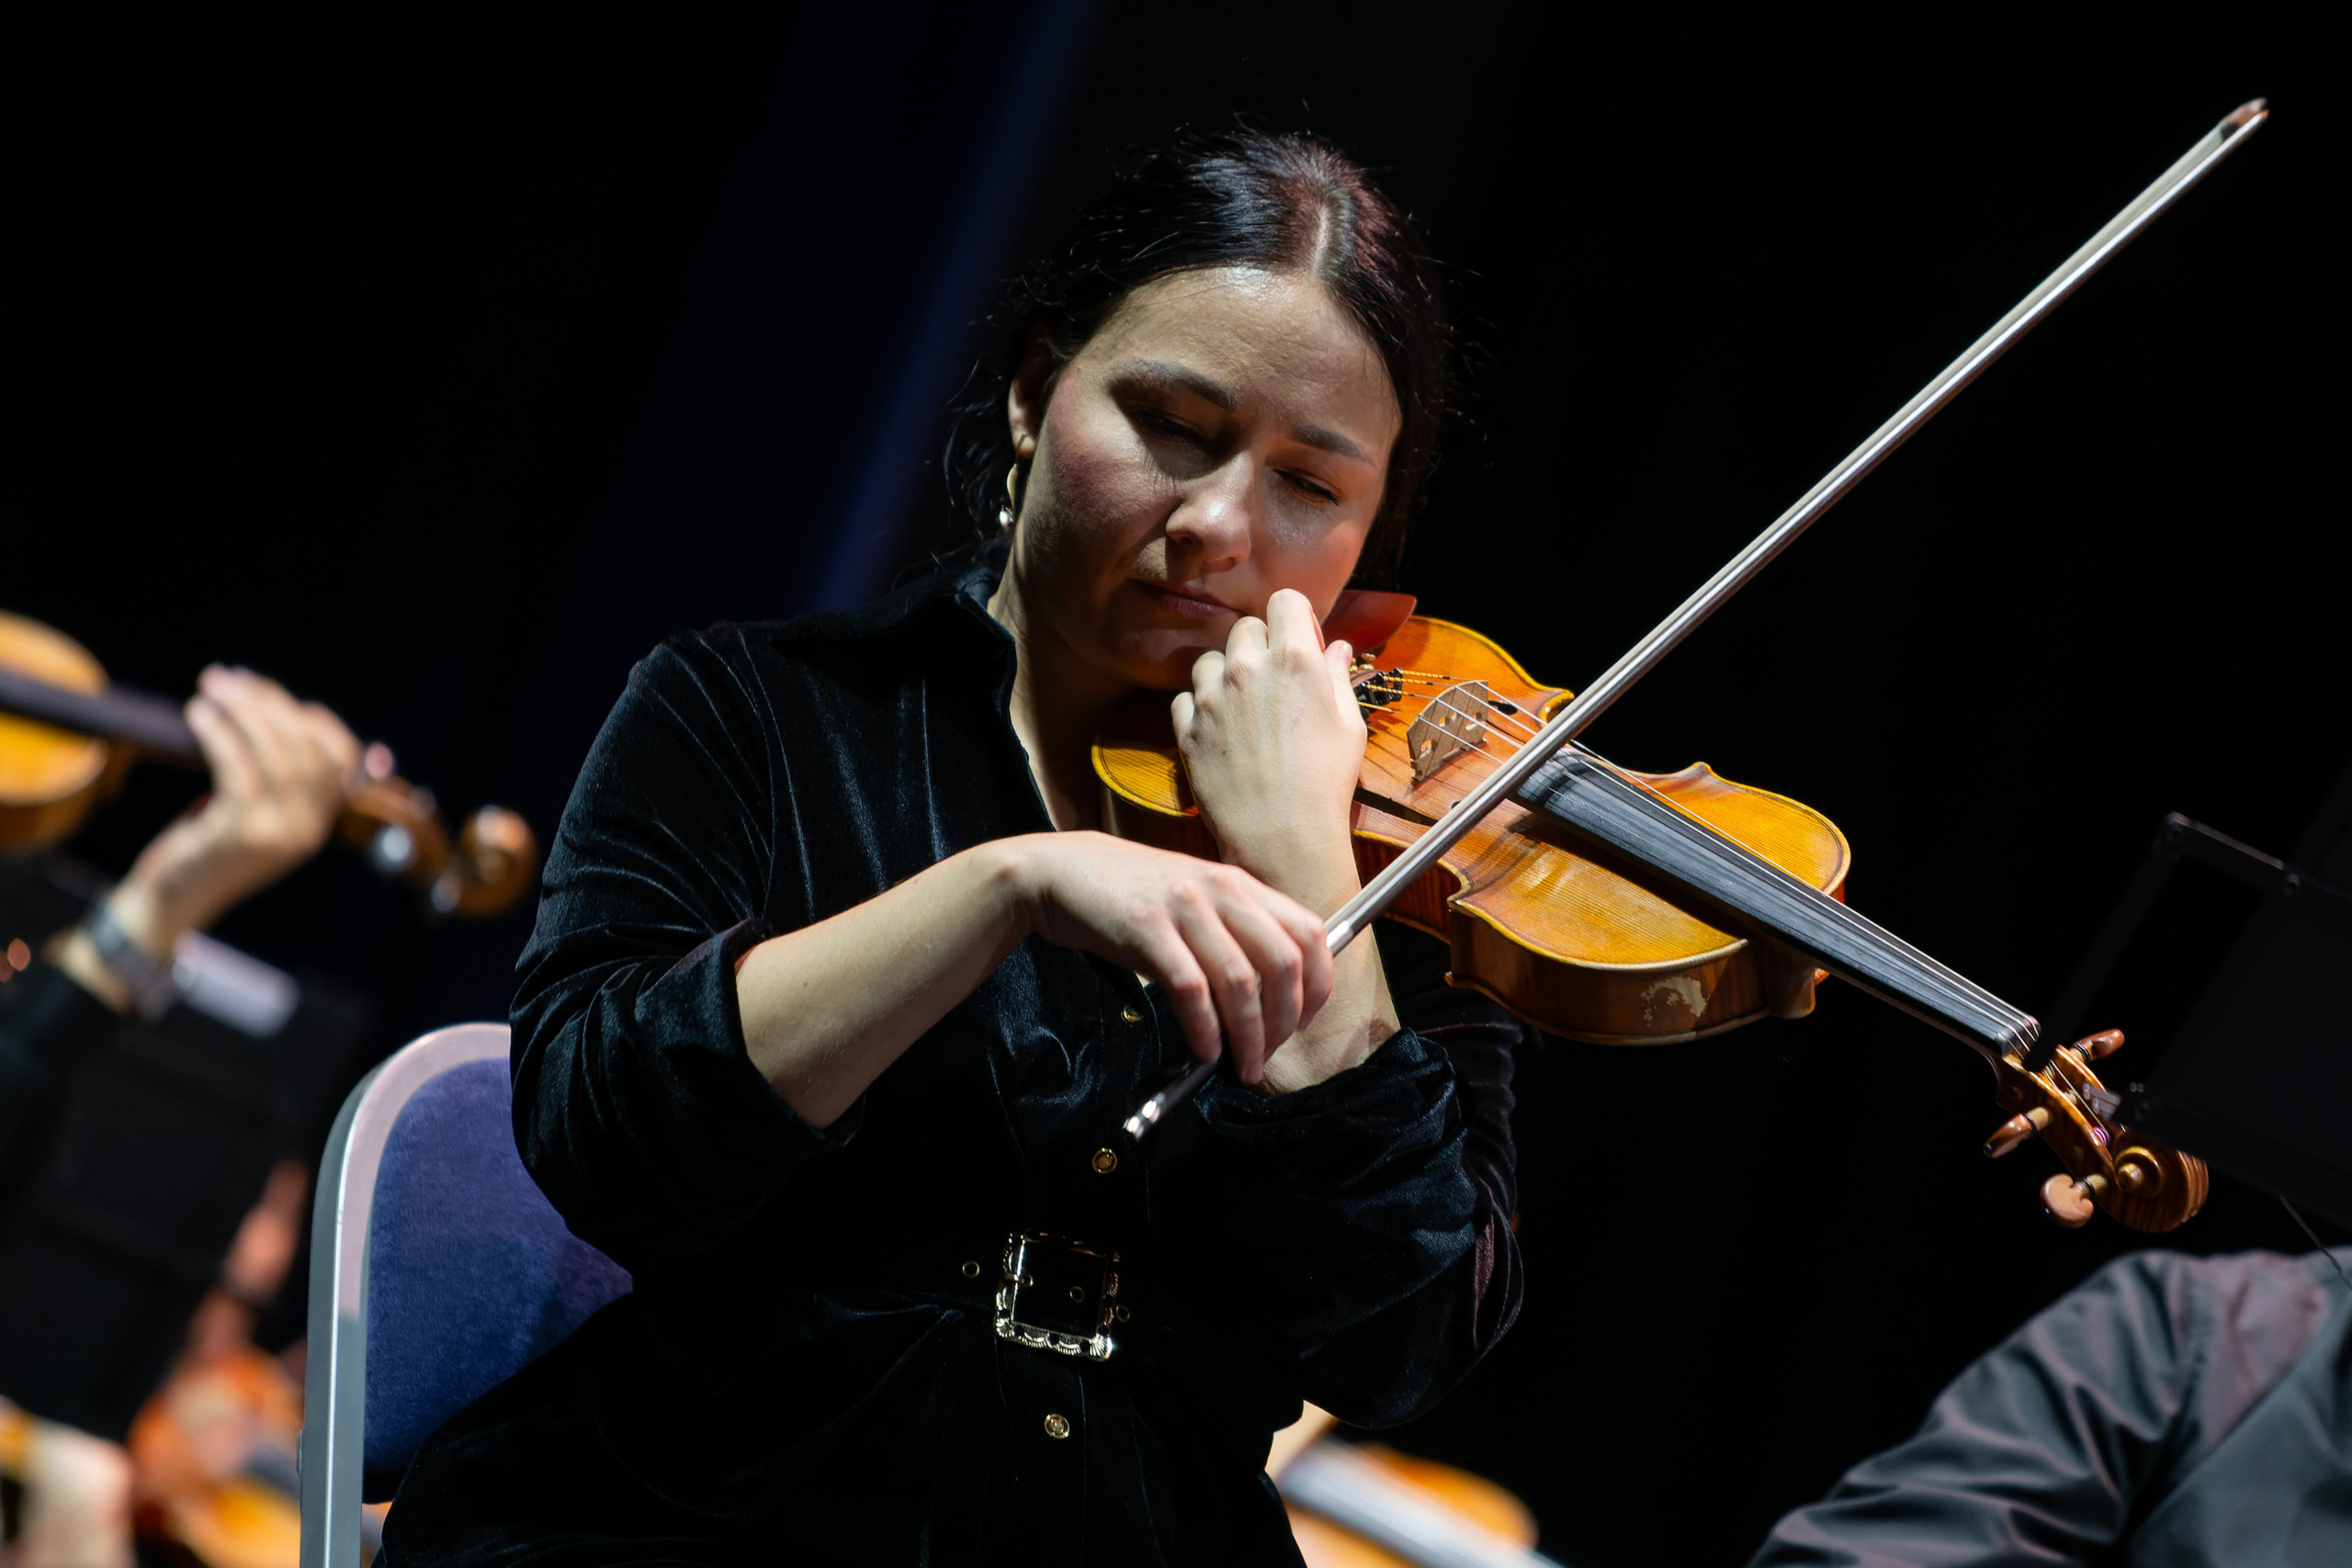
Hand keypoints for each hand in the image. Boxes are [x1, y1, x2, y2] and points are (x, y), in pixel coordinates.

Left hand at [108, 666, 358, 955]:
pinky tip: (200, 715)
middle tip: (229, 678)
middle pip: (308, 748)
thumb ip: (276, 777)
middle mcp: (309, 827)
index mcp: (320, 822)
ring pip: (278, 754)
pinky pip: (239, 770)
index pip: (343, 757)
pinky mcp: (243, 833)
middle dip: (271, 704)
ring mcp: (279, 832)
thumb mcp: (256, 813)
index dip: (314, 718)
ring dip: (244, 711)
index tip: (268, 693)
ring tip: (212, 688)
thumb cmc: (210, 849)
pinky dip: (221, 735)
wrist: (175, 902)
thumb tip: (281, 714)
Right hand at [1004, 831, 1332, 1083]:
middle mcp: (1220, 890)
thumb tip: (1273, 999)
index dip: (1316, 986)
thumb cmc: (1129, 897)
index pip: (1310, 933)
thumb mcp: (1194, 902)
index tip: (1302, 1023)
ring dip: (1249, 1036)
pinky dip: (1205, 1029)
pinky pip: (1190, 989)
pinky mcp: (1146, 927)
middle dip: (1285, 1021)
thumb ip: (1234, 934)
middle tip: (1269, 1054)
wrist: (1061, 872)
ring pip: (1241, 981)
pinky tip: (1205, 1050)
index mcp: (1240, 884)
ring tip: (1242, 1065)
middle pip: (1284, 962)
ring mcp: (1183, 906)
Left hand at [1170, 588, 1365, 911]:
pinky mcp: (1187, 729)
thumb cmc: (1326, 784)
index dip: (1293, 618)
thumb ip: (1338, 677)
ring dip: (1226, 674)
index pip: (1284, 601)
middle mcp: (1247, 668)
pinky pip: (1185, 698)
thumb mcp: (1350, 726)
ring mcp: (1212, 698)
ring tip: (1244, 707)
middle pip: (1245, 627)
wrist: (1283, 838)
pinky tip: (1222, 730)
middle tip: (1274, 680)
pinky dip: (1201, 707)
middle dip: (1260, 645)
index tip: (1299, 642)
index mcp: (1294, 659)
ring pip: (1209, 660)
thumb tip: (1334, 648)